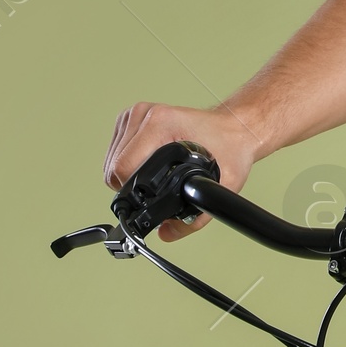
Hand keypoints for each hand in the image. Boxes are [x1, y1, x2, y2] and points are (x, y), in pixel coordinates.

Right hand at [103, 101, 262, 242]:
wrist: (234, 127)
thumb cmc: (229, 147)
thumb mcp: (220, 185)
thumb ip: (194, 218)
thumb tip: (166, 233)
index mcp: (161, 123)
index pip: (123, 167)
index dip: (133, 192)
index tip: (150, 199)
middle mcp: (145, 114)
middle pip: (114, 166)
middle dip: (132, 186)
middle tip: (159, 188)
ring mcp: (136, 113)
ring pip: (111, 159)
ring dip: (129, 175)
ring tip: (157, 173)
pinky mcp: (132, 117)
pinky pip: (115, 150)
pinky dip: (128, 163)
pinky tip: (150, 162)